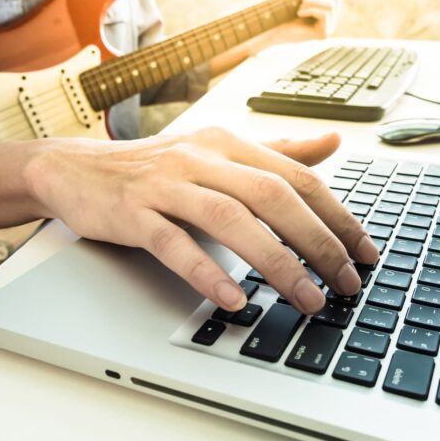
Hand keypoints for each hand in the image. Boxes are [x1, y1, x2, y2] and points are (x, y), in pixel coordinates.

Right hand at [23, 128, 378, 314]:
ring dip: (275, 262)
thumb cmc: (154, 167)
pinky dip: (206, 271)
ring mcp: (166, 184)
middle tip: (344, 283)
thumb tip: (334, 142)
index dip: (336, 215)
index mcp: (228, 143)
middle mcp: (202, 157)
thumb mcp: (218, 150)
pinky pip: (174, 243)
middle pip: (273, 196)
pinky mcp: (133, 212)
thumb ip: (276, 152)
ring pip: (230, 219)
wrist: (75, 169)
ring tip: (305, 298)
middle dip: (317, 242)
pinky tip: (233, 298)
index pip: (296, 176)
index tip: (364, 252)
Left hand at [262, 0, 343, 46]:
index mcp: (328, 7)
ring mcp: (329, 27)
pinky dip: (310, 9)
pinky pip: (325, 13)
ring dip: (312, 1)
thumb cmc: (284, 7)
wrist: (271, 24)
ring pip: (332, 4)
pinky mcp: (324, 34)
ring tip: (299, 7)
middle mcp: (332, 18)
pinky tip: (299, 13)